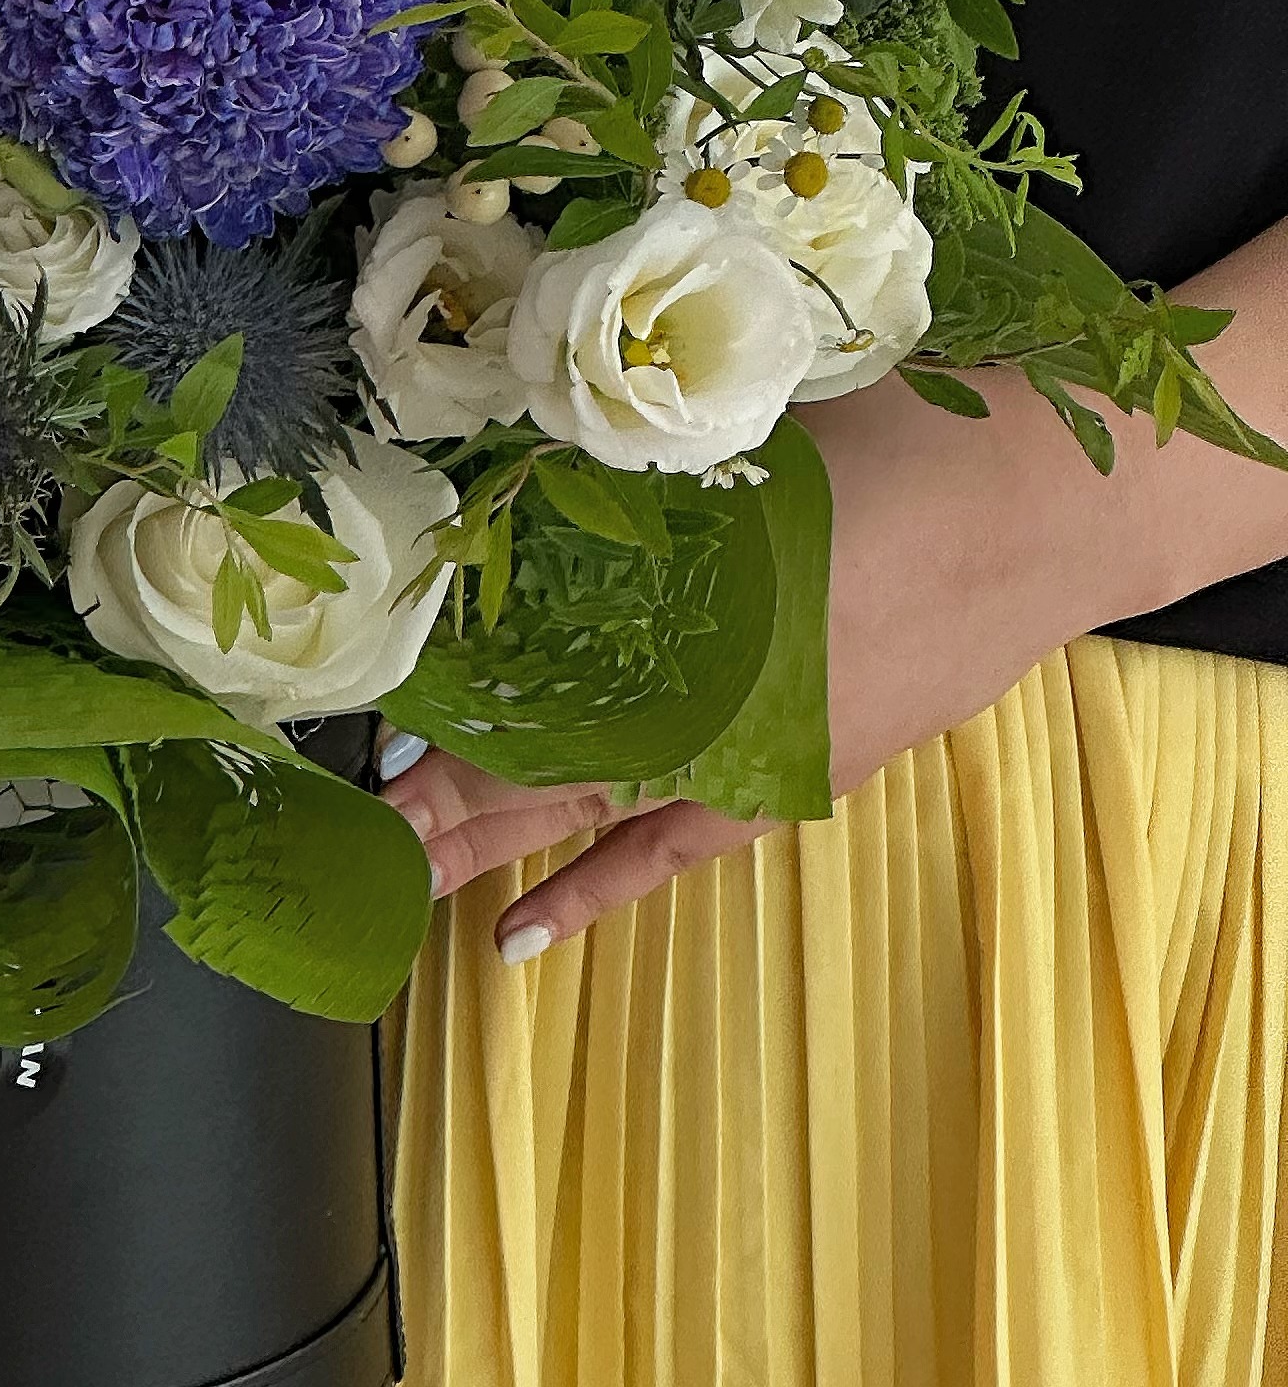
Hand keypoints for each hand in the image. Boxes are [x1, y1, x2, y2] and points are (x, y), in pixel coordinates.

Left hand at [381, 362, 1113, 959]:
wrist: (1044, 504)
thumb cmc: (887, 450)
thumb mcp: (730, 457)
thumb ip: (615, 500)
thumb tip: (498, 511)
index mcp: (675, 633)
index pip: (521, 702)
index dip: (436, 727)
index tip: (351, 751)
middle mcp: (701, 715)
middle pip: (537, 765)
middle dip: (438, 800)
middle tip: (343, 835)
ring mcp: (746, 756)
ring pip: (582, 808)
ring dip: (488, 837)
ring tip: (394, 872)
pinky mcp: (793, 771)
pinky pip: (672, 848)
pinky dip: (593, 887)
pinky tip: (519, 937)